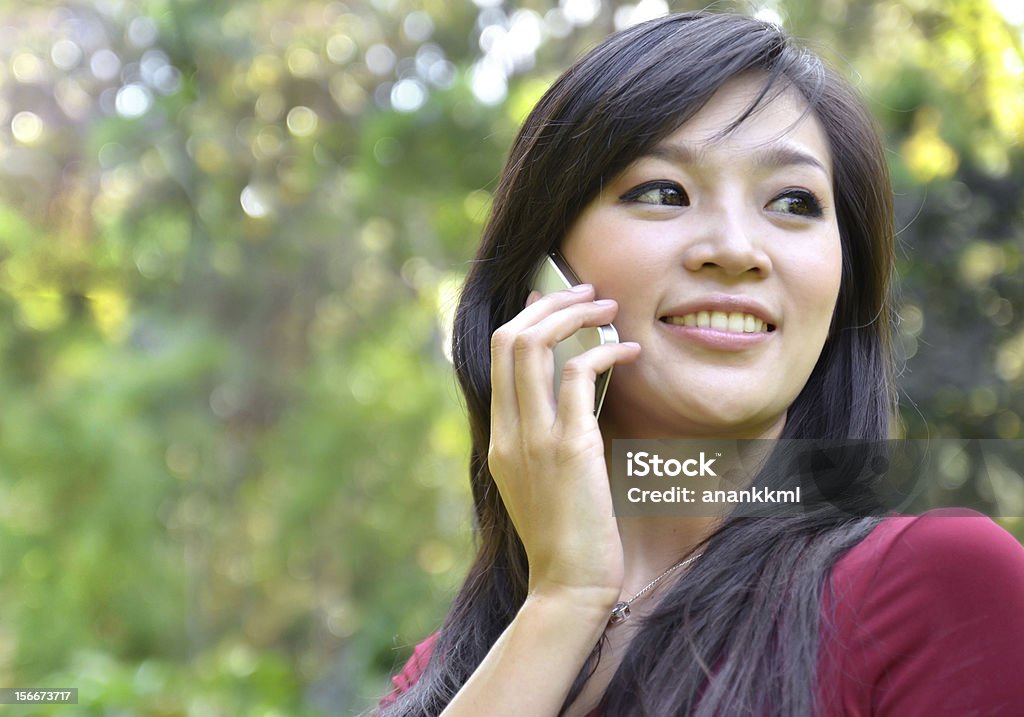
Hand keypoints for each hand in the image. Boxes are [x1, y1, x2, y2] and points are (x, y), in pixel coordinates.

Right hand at [488, 284, 640, 605]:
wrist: (569, 586)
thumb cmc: (566, 537)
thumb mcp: (540, 483)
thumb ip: (544, 439)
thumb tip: (574, 394)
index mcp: (497, 438)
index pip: (495, 357)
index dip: (524, 317)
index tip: (551, 299)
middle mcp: (508, 431)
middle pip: (509, 339)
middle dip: (550, 304)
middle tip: (587, 292)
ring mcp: (532, 438)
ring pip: (535, 346)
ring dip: (575, 315)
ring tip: (608, 308)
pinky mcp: (569, 448)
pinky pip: (580, 376)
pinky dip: (605, 351)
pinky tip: (629, 351)